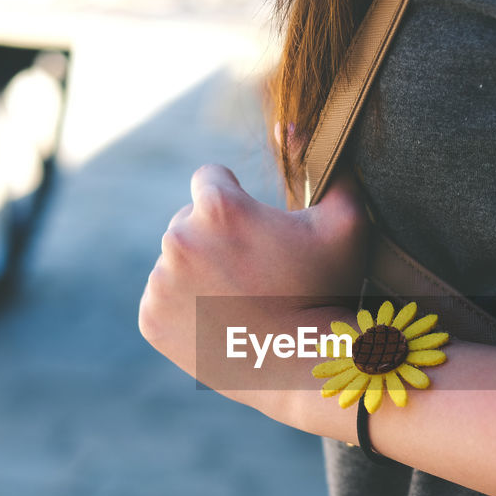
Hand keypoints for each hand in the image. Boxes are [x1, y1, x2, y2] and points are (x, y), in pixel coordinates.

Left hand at [138, 164, 368, 416]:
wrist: (303, 368)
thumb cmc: (328, 292)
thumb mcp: (344, 222)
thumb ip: (327, 166)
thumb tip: (293, 127)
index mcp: (217, 207)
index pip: (211, 178)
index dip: (237, 199)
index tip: (254, 228)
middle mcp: (178, 239)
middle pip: (190, 222)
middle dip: (216, 239)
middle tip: (253, 273)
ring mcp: (159, 282)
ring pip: (175, 263)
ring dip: (200, 273)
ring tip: (239, 302)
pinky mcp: (150, 319)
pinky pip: (163, 301)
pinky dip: (184, 309)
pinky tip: (220, 322)